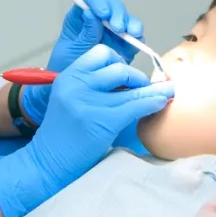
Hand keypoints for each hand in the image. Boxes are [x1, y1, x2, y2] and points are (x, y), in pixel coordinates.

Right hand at [0, 45, 172, 216]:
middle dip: (137, 76)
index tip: (127, 76)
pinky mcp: (102, 121)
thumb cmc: (64, 134)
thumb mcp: (71, 100)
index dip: (119, 62)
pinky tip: (160, 103)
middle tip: (145, 88)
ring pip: (131, 85)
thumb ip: (92, 86)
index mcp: (69, 76)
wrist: (48, 163)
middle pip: (118, 66)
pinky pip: (135, 105)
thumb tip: (130, 78)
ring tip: (167, 92)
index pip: (101, 53)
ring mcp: (88, 102)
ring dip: (152, 89)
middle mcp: (76, 85)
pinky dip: (152, 102)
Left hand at [22, 0, 144, 124]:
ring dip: (130, 23)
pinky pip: (135, 37)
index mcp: (81, 18)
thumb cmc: (66, 69)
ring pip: (126, 20)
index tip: (101, 13)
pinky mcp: (125, 45)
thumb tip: (91, 14)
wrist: (73, 91)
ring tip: (131, 33)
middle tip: (117, 27)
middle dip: (117, 14)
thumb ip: (84, 34)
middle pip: (112, 7)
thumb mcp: (71, 51)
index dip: (97, 2)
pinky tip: (137, 40)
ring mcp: (114, 33)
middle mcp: (99, 22)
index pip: (89, 0)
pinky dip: (138, 37)